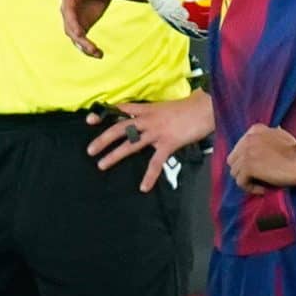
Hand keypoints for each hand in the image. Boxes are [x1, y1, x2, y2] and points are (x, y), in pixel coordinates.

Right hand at [62, 0, 129, 56]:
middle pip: (70, 27)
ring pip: (75, 37)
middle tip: (92, 49)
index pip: (67, 11)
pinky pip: (83, 40)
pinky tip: (100, 54)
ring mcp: (75, 19)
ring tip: (98, 54)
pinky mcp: (83, 25)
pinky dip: (90, 48)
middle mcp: (68, 9)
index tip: (80, 34)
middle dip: (80, 40)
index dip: (72, 23)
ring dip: (85, 47)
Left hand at [86, 94, 212, 192]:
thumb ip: (153, 115)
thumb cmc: (189, 107)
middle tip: (90, 150)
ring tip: (101, 165)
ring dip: (115, 155)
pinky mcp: (168, 143)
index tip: (89, 120)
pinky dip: (150, 176)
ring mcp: (157, 132)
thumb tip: (144, 122)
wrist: (206, 107)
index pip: (121, 110)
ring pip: (130, 144)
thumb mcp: (165, 107)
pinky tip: (143, 187)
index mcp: (147, 110)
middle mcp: (148, 120)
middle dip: (103, 139)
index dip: (105, 114)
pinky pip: (155, 162)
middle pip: (120, 128)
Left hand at [226, 125, 295, 194]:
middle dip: (243, 171)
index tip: (260, 169)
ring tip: (262, 184)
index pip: (239, 149)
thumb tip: (257, 152)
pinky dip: (251, 188)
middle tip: (258, 178)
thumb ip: (266, 139)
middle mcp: (247, 139)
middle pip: (233, 160)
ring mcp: (246, 152)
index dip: (247, 161)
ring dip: (248, 180)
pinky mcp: (248, 166)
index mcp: (254, 130)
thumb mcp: (280, 137)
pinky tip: (264, 189)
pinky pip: (241, 182)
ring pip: (235, 172)